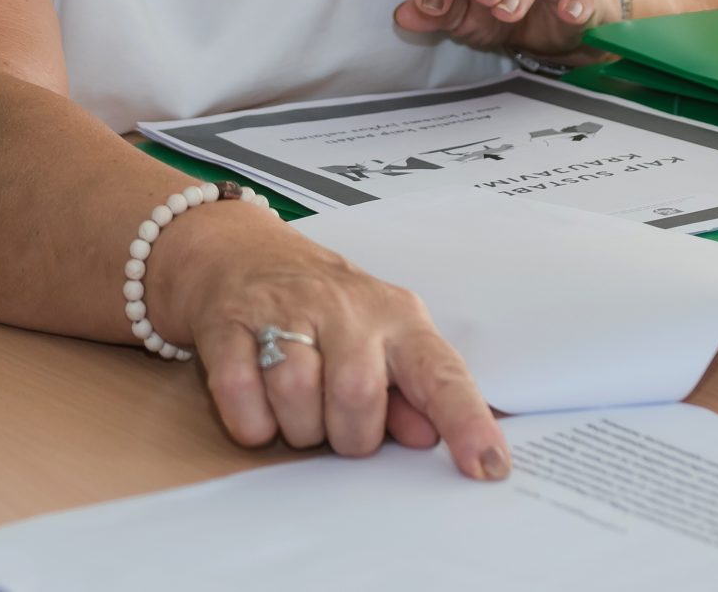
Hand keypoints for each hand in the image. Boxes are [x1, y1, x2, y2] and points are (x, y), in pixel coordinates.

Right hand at [150, 211, 509, 478]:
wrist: (239, 250)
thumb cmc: (323, 308)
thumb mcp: (379, 338)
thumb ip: (409, 389)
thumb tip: (428, 435)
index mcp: (397, 316)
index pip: (440, 373)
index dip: (466, 421)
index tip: (489, 465)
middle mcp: (345, 306)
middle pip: (357, 396)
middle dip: (348, 435)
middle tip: (338, 424)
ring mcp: (284, 308)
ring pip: (298, 394)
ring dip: (297, 427)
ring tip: (297, 409)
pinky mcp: (229, 321)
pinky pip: (241, 395)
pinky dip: (252, 420)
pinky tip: (259, 405)